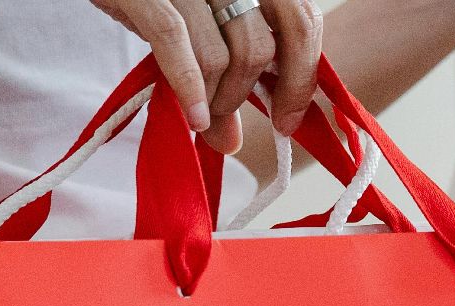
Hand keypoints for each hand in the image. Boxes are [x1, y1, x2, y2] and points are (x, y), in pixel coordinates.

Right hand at [89, 0, 321, 151]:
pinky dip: (187, 88)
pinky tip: (192, 118)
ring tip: (196, 113)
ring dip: (212, 100)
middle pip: (263, 48)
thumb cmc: (153, 1)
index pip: (301, 22)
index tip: (286, 122)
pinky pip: (173, 40)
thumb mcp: (199, 34)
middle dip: (245, 97)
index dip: (300, 79)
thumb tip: (231, 143)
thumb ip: (223, 79)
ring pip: (221, 56)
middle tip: (223, 120)